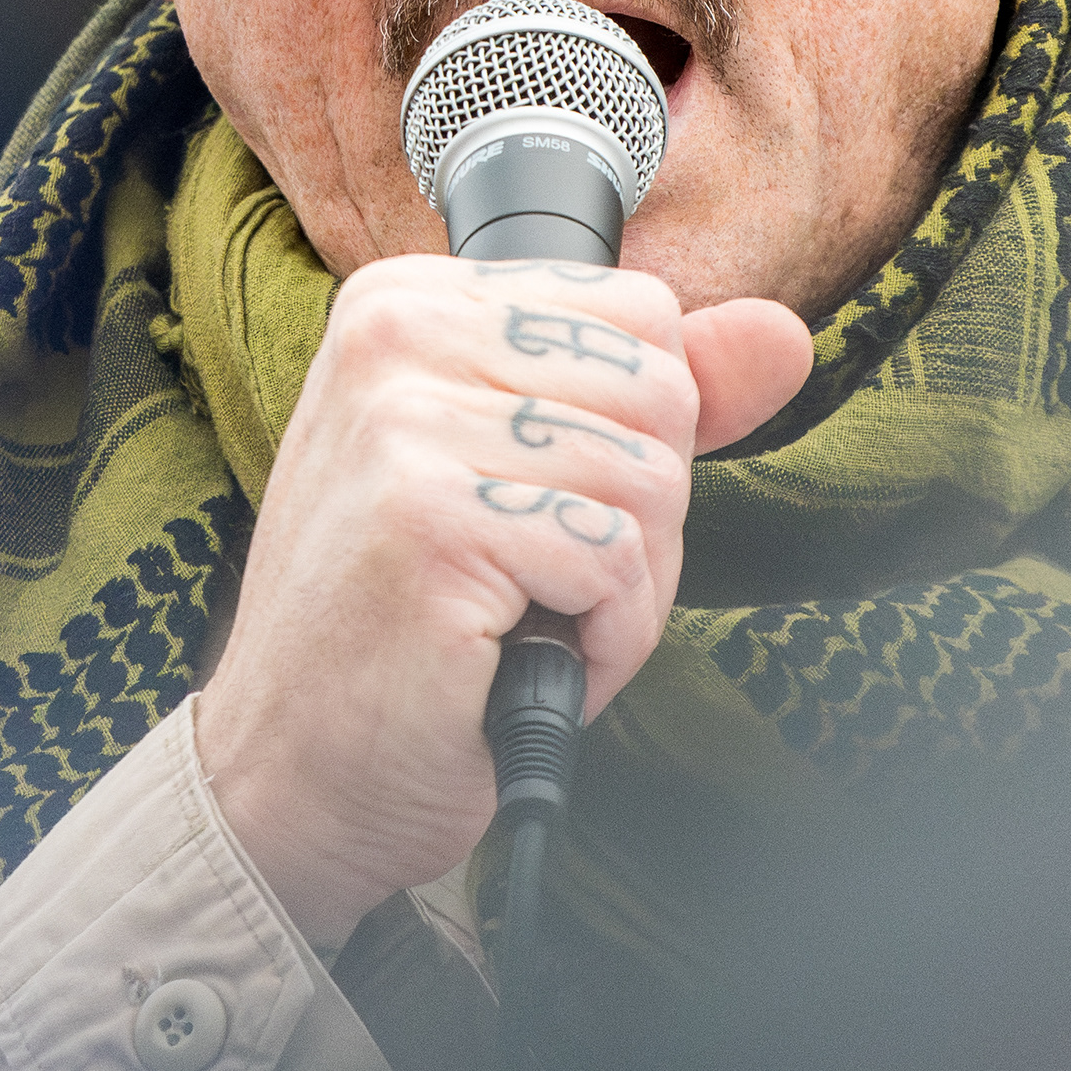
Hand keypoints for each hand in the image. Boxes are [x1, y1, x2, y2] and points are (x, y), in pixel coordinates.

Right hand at [191, 256, 810, 948]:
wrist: (290, 770)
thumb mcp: (519, 474)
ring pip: (650, 482)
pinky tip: (522, 659)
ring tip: (527, 624)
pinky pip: (617, 563)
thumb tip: (781, 334)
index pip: (640, 313)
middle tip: (541, 581)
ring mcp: (404, 424)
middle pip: (661, 394)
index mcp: (410, 299)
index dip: (635, 435)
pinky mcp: (430, 521)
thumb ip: (650, 397)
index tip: (544, 500)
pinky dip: (603, 642)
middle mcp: (395, 335)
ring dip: (623, 594)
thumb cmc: (404, 626)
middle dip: (641, 518)